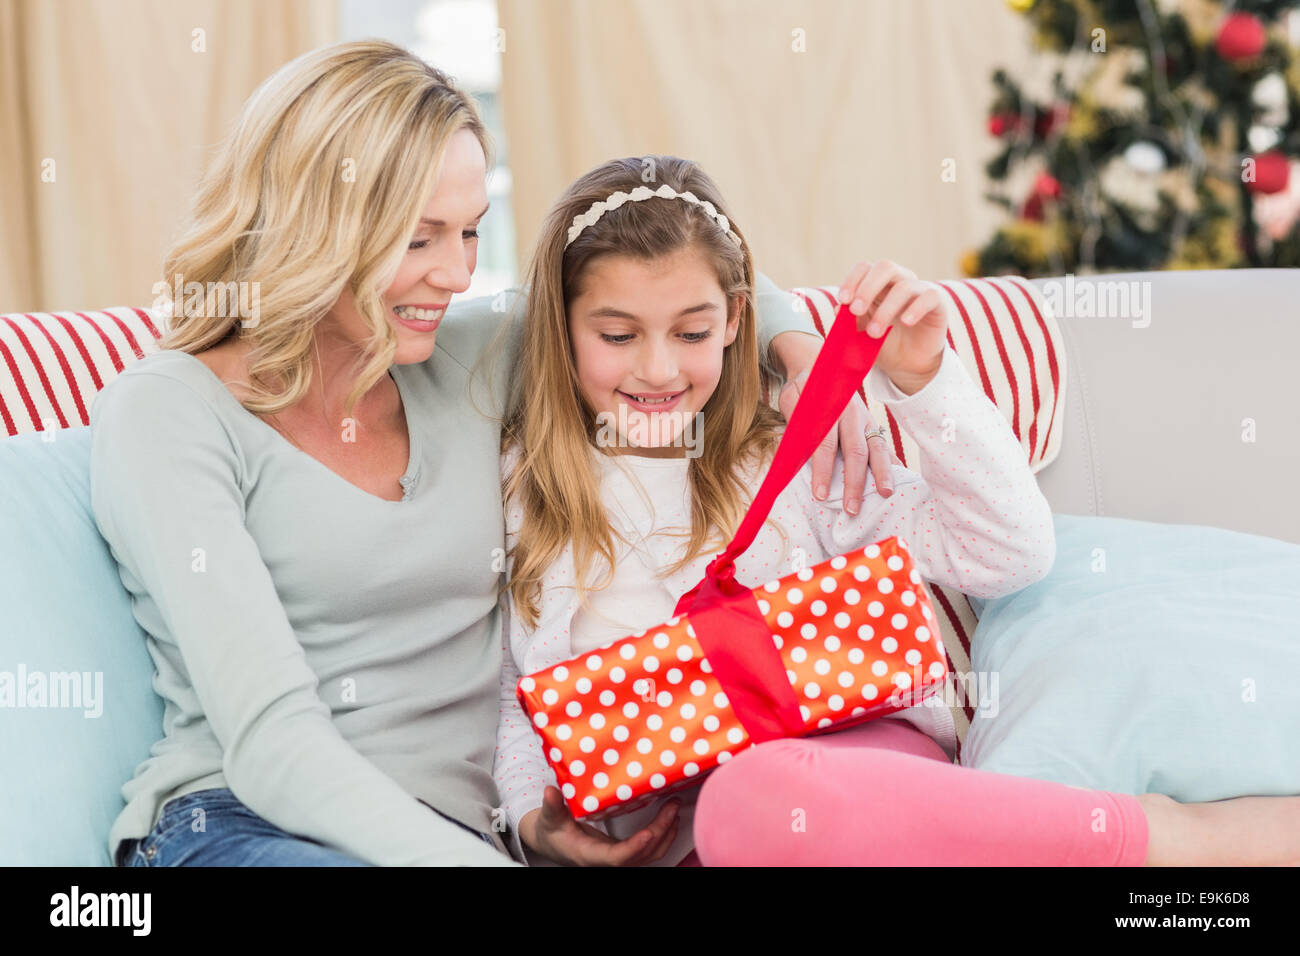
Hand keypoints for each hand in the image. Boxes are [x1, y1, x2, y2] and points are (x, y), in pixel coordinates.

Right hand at [518, 786, 680, 865]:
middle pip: (641, 854)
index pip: (616, 858)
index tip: (648, 834)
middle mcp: (607, 861)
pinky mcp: (624, 853)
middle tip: (672, 806)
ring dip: (666, 833)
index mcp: (589, 855)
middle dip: (660, 832)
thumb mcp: (549, 818)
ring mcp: (618, 859)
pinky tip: (670, 818)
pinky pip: (649, 851)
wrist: (553, 843)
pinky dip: (663, 835)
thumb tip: (551, 791)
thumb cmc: (552, 831)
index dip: (633, 848)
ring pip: (649, 854)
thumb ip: (552, 805)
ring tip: (674, 807)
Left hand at [778, 368, 900, 514]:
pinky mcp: (872, 424)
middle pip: (855, 452)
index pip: (825, 445)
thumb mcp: (791, 397)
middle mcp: (852, 413)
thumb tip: (795, 449)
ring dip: (881, 474)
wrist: (821, 366)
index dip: (824, 471)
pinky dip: (892, 462)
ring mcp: (866, 418)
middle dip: (854, 482)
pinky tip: (899, 480)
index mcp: (829, 407)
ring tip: (885, 495)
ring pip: (876, 448)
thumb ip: (794, 419)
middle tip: (852, 508)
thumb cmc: (803, 388)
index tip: (821, 494)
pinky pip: (885, 445)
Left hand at [838, 259, 947, 394]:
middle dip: (867, 288)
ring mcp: (919, 290)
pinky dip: (916, 308)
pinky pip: (929, 297)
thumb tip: (840, 308)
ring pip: (904, 286)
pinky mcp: (937, 303)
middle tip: (856, 310)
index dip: (852, 280)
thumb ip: (851, 320)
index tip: (843, 300)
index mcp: (878, 283)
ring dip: (885, 310)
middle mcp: (899, 281)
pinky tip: (905, 322)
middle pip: (885, 267)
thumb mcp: (861, 334)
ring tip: (874, 333)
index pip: (865, 268)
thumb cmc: (883, 343)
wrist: (908, 364)